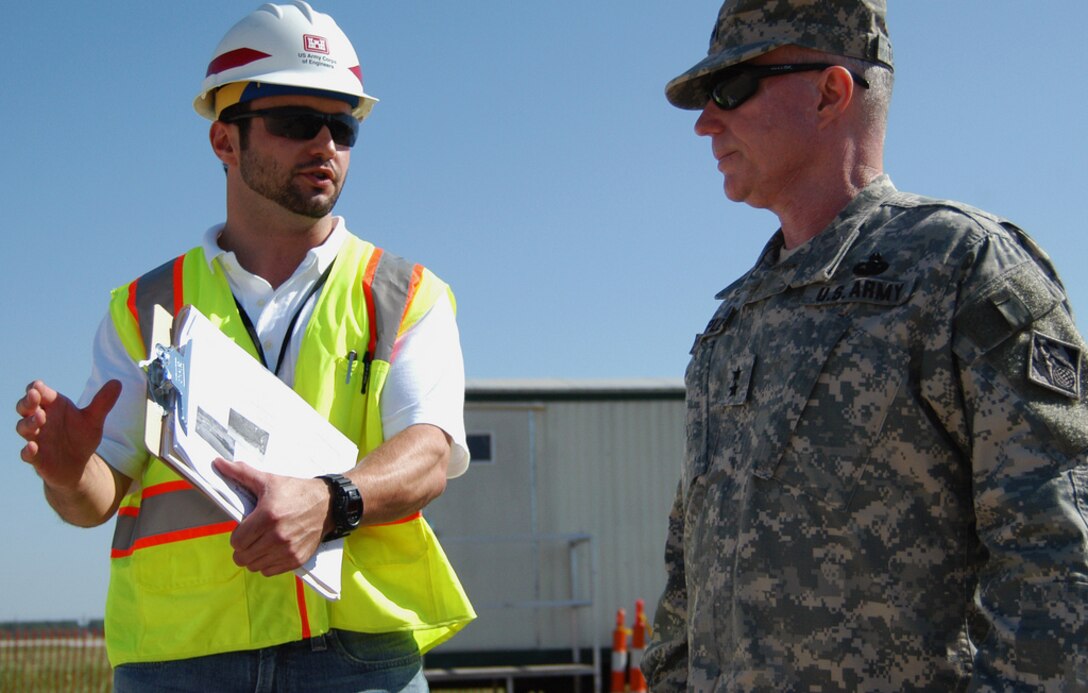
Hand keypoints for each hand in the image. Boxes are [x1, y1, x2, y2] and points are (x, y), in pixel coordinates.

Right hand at [15, 380, 121, 489]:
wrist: (78, 465)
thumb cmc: (81, 437)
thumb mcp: (94, 419)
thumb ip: (103, 402)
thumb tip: (117, 382)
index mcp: (53, 407)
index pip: (39, 393)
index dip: (36, 388)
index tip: (39, 385)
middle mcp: (41, 420)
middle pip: (25, 407)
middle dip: (27, 401)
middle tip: (34, 396)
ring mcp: (36, 438)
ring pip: (23, 427)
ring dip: (29, 422)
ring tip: (40, 418)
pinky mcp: (36, 457)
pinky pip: (26, 454)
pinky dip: (28, 450)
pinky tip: (32, 447)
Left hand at [214, 458, 330, 576]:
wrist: (327, 503)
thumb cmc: (295, 491)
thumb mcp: (268, 480)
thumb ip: (241, 474)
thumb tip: (217, 463)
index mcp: (267, 516)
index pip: (237, 541)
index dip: (237, 536)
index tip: (245, 530)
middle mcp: (278, 536)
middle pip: (243, 557)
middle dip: (243, 548)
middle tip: (251, 538)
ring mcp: (288, 550)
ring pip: (255, 566)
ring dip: (254, 557)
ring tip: (261, 545)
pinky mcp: (297, 559)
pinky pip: (270, 571)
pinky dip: (267, 564)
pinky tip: (272, 551)